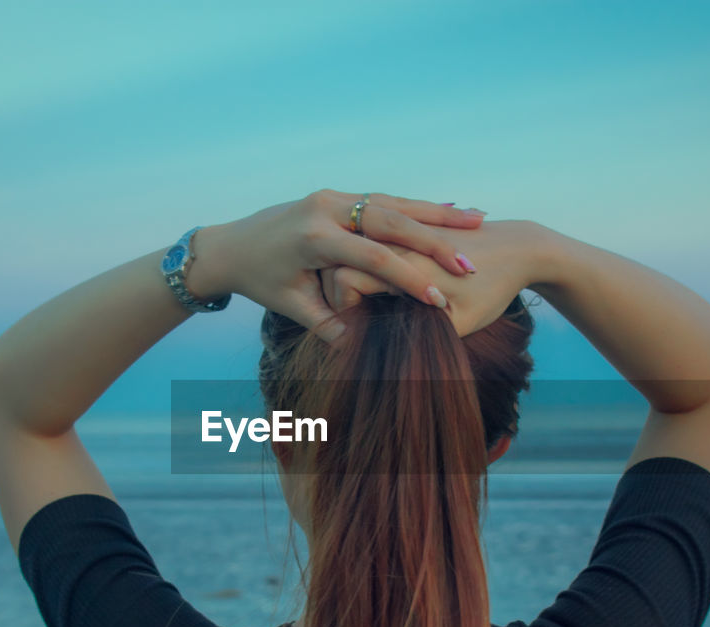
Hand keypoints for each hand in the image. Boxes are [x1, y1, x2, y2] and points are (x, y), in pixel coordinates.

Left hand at [194, 190, 485, 342]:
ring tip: (478, 220)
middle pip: (393, 220)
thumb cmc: (261, 281)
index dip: (409, 280)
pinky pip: (386, 199)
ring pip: (395, 203)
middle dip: (437, 238)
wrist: (231, 245)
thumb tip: (360, 350)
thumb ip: (327, 324)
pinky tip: (452, 210)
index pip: (373, 258)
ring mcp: (332, 196)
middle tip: (473, 257)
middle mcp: (325, 208)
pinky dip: (418, 207)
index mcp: (314, 238)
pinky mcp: (338, 195)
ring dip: (437, 214)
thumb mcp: (291, 305)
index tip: (441, 299)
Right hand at [320, 219, 542, 336]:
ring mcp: (404, 234)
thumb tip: (379, 352)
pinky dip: (375, 267)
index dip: (342, 306)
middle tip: (359, 317)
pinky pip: (378, 246)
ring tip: (371, 303)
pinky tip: (391, 288)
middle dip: (342, 293)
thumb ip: (414, 332)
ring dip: (358, 277)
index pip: (343, 279)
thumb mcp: (458, 323)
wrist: (522, 247)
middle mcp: (397, 242)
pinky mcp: (413, 233)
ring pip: (358, 252)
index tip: (359, 325)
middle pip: (343, 263)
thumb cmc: (493, 287)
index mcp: (403, 262)